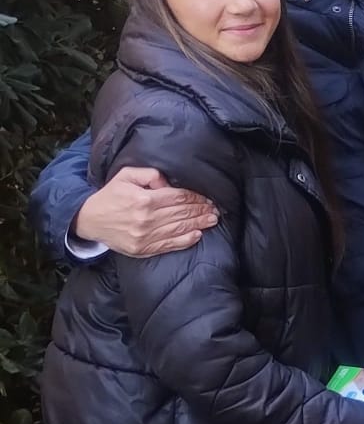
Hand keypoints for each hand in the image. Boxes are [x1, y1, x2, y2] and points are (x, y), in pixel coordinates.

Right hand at [72, 166, 217, 256]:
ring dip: (198, 224)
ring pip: (179, 229)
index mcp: (144, 199)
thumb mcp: (126, 176)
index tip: (207, 198)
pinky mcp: (143, 249)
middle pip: (182, 213)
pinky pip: (169, 244)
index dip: (195, 198)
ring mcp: (145, 236)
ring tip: (211, 220)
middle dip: (201, 210)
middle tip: (215, 209)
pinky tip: (197, 235)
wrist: (89, 220)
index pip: (178, 198)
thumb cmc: (110, 195)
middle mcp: (146, 218)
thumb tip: (169, 183)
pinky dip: (186, 240)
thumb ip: (149, 174)